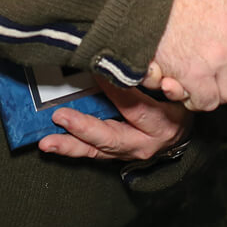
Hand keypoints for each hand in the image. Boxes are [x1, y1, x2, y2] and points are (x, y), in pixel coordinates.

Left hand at [37, 79, 189, 160]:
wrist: (179, 135)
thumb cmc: (177, 106)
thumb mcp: (180, 93)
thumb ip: (167, 83)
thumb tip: (154, 71)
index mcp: (161, 125)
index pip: (135, 108)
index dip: (116, 91)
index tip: (96, 71)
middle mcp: (142, 144)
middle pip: (111, 137)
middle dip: (85, 128)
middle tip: (61, 116)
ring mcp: (126, 153)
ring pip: (96, 150)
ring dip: (70, 145)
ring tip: (46, 142)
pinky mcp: (113, 155)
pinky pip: (91, 153)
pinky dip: (71, 148)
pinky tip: (50, 144)